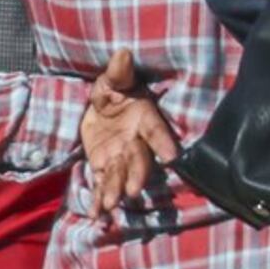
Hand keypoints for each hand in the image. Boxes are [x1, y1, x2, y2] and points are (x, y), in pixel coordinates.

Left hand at [79, 49, 178, 207]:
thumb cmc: (113, 90)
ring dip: (115, 190)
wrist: (101, 105)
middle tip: (132, 190)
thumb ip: (118, 72)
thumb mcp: (113, 79)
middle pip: (139, 159)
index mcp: (143, 118)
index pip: (155, 130)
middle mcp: (136, 141)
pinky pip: (103, 184)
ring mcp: (120, 157)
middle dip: (136, 174)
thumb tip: (122, 54)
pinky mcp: (104, 166)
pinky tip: (97, 215)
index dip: (164, 143)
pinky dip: (99, 199)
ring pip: (121, 175)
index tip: (172, 157)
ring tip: (109, 205)